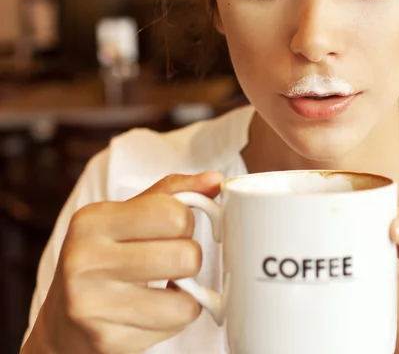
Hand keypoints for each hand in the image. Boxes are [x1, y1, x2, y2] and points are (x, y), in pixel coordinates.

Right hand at [28, 172, 222, 353]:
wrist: (62, 319)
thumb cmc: (106, 254)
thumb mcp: (128, 215)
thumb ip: (173, 193)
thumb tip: (216, 180)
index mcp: (93, 221)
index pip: (173, 213)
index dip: (185, 220)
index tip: (174, 228)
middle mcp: (85, 261)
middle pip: (185, 256)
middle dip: (189, 256)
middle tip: (171, 259)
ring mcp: (93, 306)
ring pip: (186, 297)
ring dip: (187, 290)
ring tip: (164, 285)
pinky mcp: (108, 340)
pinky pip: (175, 324)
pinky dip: (175, 316)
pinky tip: (153, 308)